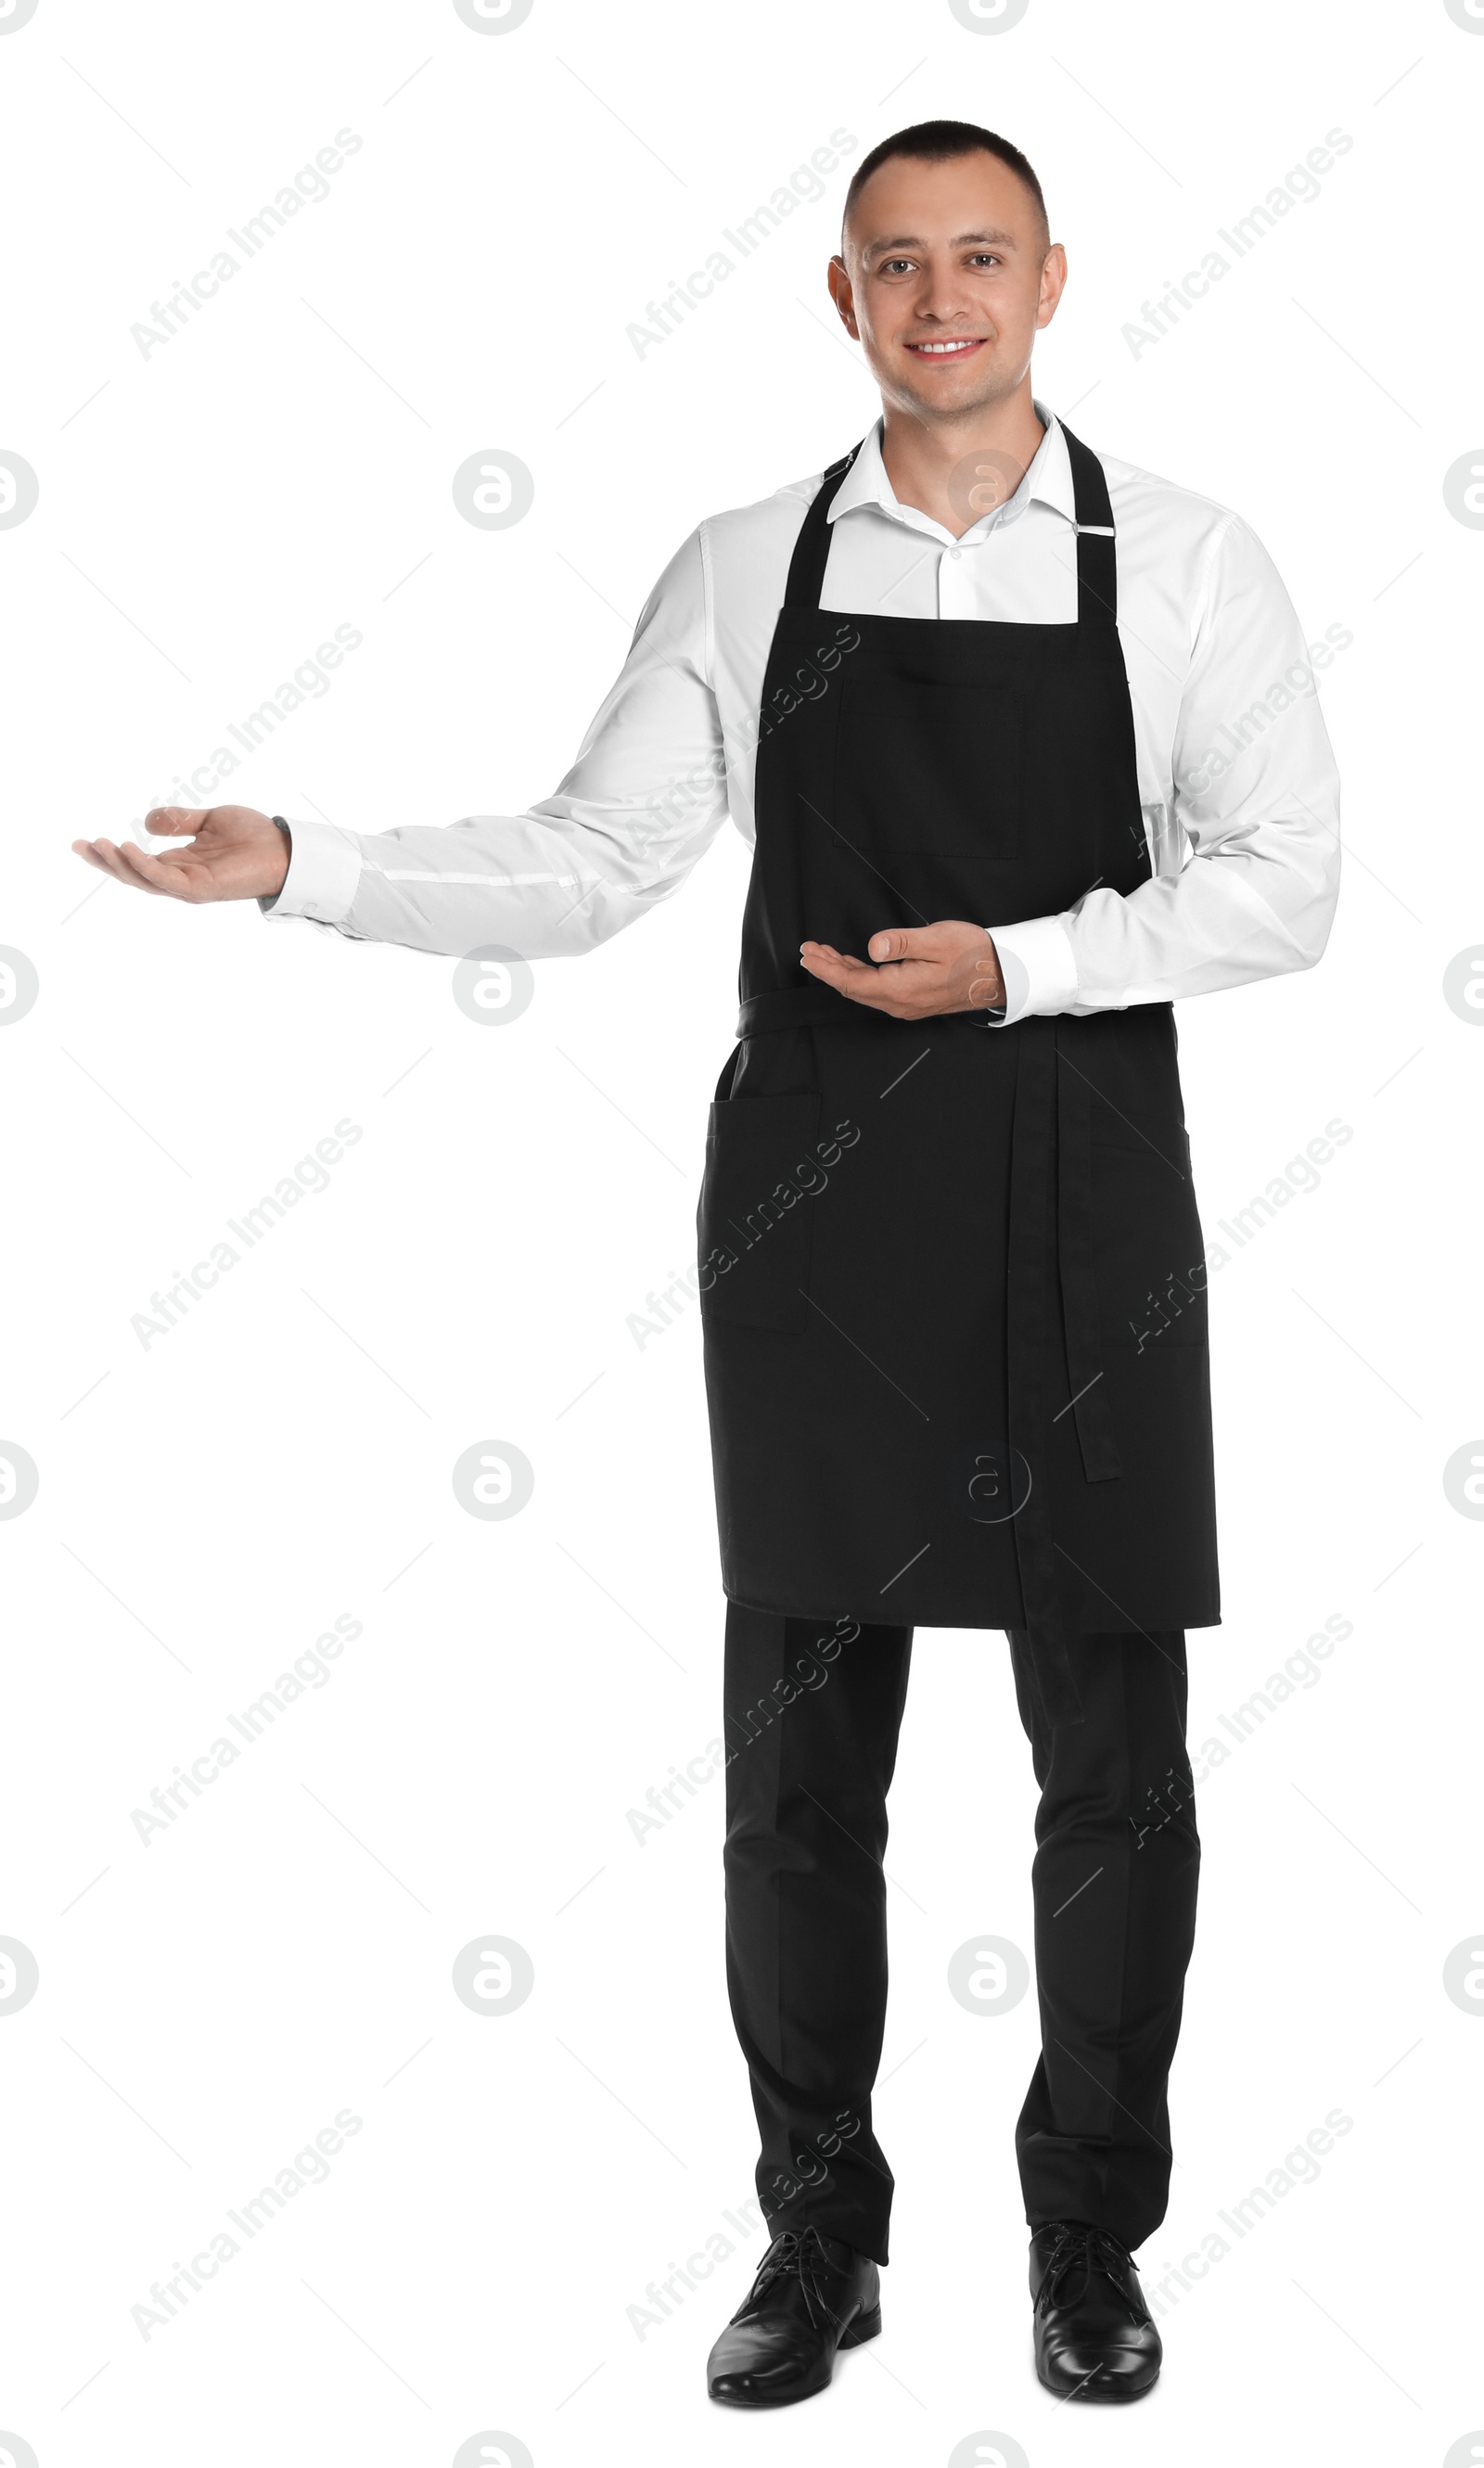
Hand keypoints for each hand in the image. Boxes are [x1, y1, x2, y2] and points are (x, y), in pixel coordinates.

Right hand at [71, 805, 288, 902]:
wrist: (283, 848)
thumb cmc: (253, 836)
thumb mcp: (209, 820)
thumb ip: (179, 821)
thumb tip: (146, 823)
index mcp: (180, 865)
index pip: (137, 863)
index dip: (110, 854)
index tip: (83, 841)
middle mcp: (181, 879)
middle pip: (133, 875)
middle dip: (103, 862)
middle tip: (77, 845)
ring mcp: (189, 886)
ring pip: (143, 879)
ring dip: (117, 863)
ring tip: (97, 845)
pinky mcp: (201, 889)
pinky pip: (165, 879)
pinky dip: (144, 866)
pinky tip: (127, 848)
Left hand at [800, 921, 1004, 1019]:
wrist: (1001, 973)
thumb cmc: (973, 954)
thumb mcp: (936, 939)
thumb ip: (901, 942)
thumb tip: (872, 946)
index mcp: (901, 989)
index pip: (850, 982)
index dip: (825, 968)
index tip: (808, 953)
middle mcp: (900, 1003)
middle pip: (852, 989)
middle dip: (827, 969)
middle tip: (809, 951)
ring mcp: (906, 1005)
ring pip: (863, 991)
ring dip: (841, 972)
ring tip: (824, 955)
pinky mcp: (913, 1001)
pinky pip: (877, 992)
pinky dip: (859, 977)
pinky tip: (853, 965)